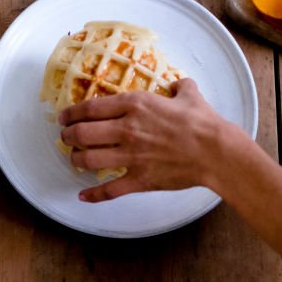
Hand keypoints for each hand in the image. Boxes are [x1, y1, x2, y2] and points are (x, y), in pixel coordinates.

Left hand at [58, 78, 227, 201]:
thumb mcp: (190, 95)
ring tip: (74, 160)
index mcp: (135, 105)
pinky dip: (94, 195)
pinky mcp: (140, 180)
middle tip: (66, 138)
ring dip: (76, 160)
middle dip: (68, 136)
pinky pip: (109, 190)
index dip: (72, 113)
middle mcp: (127, 130)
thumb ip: (179, 87)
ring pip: (89, 160)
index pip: (91, 108)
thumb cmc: (203, 123)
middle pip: (82, 134)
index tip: (65, 117)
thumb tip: (179, 85)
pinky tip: (83, 196)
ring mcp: (131, 157)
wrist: (216, 152)